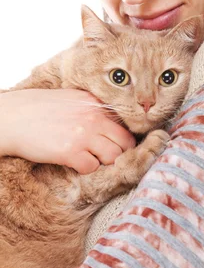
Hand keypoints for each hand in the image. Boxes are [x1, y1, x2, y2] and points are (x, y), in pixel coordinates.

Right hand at [0, 88, 135, 173]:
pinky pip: (92, 168)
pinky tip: (76, 163)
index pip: (125, 125)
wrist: (13, 117)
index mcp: (95, 103)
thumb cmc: (40, 108)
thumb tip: (111, 121)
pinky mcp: (70, 152)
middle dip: (120, 153)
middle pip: (125, 142)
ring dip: (105, 162)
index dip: (124, 139)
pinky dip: (86, 169)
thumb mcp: (73, 99)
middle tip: (109, 158)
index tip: (119, 146)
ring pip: (113, 156)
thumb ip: (93, 108)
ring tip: (92, 160)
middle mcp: (94, 118)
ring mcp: (83, 135)